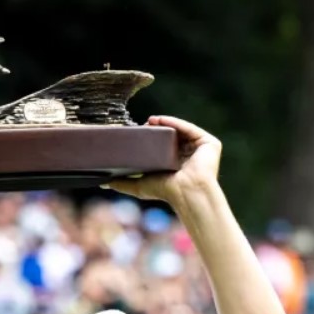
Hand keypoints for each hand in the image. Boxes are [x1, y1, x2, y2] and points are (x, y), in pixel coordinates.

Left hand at [103, 116, 221, 206]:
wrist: (187, 193)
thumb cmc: (167, 192)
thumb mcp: (140, 186)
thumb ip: (123, 184)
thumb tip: (103, 183)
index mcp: (177, 163)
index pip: (163, 145)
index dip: (150, 137)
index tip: (137, 131)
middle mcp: (190, 155)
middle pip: (172, 135)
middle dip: (157, 128)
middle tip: (142, 124)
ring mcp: (200, 149)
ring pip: (181, 130)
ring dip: (165, 123)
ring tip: (150, 121)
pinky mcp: (210, 144)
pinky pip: (190, 129)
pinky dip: (176, 122)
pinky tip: (161, 120)